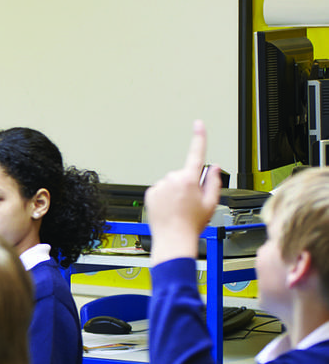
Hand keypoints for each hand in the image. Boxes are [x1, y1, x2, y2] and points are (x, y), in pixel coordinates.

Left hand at [144, 120, 221, 264]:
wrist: (173, 239)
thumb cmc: (191, 224)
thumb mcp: (211, 203)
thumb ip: (213, 182)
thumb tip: (213, 168)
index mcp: (189, 180)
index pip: (196, 153)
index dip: (199, 137)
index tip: (198, 124)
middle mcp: (172, 179)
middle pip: (184, 174)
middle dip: (188, 184)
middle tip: (190, 203)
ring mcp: (160, 186)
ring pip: (171, 183)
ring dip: (175, 192)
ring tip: (179, 209)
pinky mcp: (150, 192)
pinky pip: (160, 190)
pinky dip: (164, 197)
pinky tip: (168, 209)